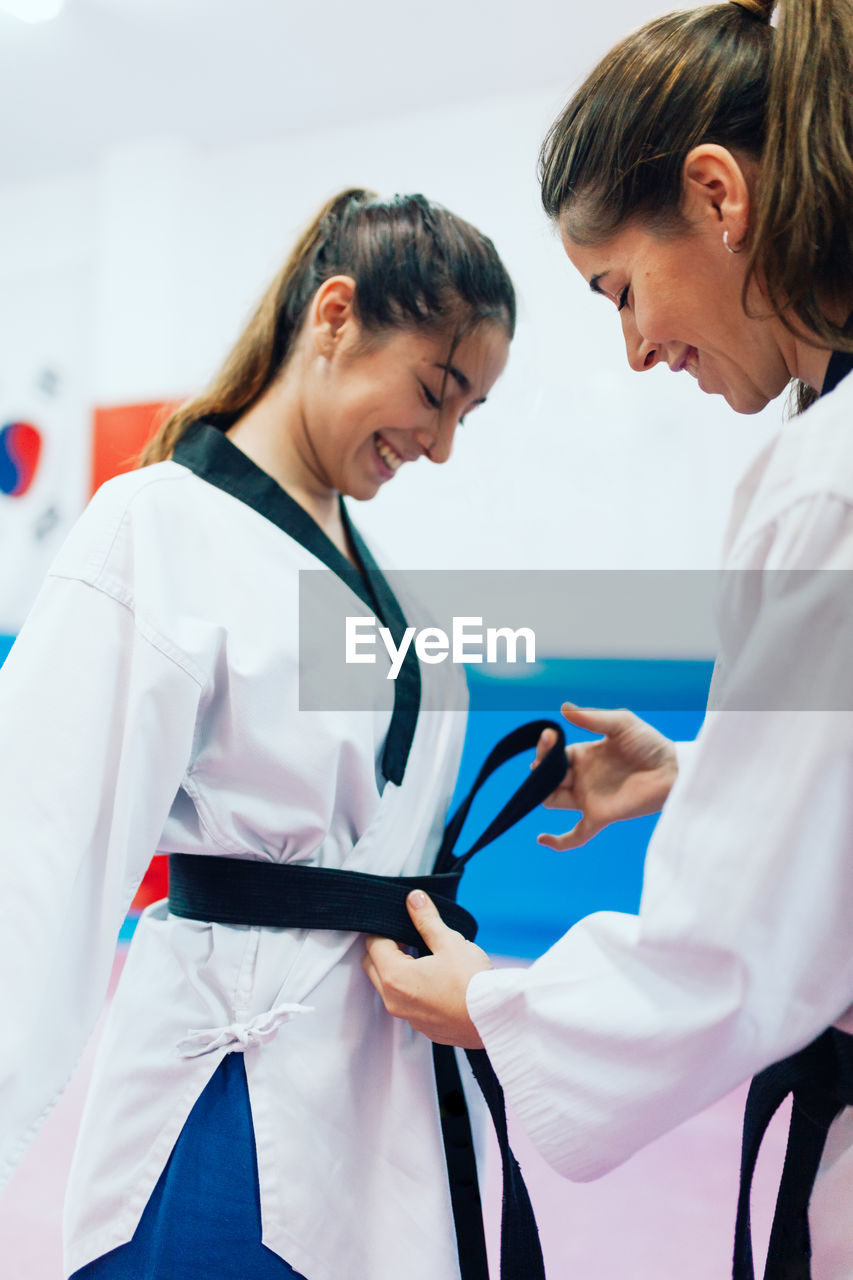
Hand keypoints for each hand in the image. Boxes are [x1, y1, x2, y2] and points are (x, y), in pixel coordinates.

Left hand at [363, 891, 492, 1048]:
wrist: (496, 1018)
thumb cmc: (473, 982)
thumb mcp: (449, 942)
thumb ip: (426, 920)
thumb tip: (414, 900)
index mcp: (395, 978)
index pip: (374, 945)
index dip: (385, 929)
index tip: (400, 920)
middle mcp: (395, 1002)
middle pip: (374, 967)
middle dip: (385, 949)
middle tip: (407, 936)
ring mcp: (410, 1019)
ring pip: (390, 989)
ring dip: (398, 970)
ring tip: (423, 956)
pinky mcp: (426, 1028)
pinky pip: (408, 1005)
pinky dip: (413, 990)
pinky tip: (436, 980)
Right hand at [535, 702, 677, 851]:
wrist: (674, 769)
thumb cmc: (650, 744)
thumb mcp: (621, 723)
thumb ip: (592, 718)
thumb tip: (563, 708)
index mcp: (583, 755)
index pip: (552, 755)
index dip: (545, 749)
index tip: (548, 737)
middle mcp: (581, 777)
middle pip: (546, 778)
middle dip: (540, 770)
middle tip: (544, 762)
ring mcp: (588, 799)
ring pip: (551, 800)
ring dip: (541, 792)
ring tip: (544, 780)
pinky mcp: (599, 817)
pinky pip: (575, 836)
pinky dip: (558, 842)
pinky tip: (542, 839)